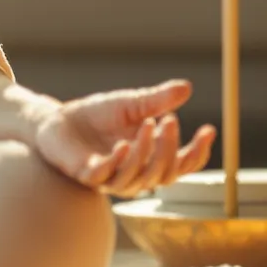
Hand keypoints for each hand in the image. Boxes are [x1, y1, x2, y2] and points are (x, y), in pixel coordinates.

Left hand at [28, 79, 214, 197]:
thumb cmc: (97, 116)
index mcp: (150, 160)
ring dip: (146, 152)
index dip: (198, 152)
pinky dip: (117, 163)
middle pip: (164, 173)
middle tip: (169, 119)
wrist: (57, 120)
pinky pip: (106, 177)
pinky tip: (124, 145)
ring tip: (147, 123)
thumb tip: (186, 87)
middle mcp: (135, 174)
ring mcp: (111, 178)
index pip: (182, 165)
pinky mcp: (87, 175)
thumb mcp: (130, 104)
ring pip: (138, 178)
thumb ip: (156, 100)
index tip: (208, 129)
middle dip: (170, 148)